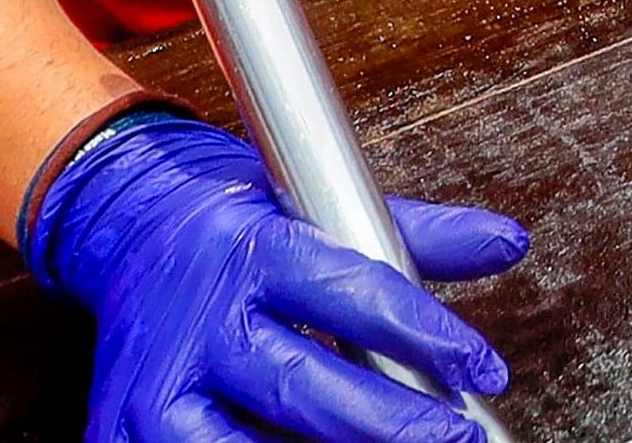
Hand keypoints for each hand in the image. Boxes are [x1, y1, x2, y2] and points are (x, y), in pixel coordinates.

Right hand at [27, 112, 518, 442]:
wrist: (128, 230)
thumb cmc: (243, 230)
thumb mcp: (326, 210)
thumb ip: (419, 235)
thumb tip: (508, 242)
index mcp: (257, 252)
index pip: (354, 295)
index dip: (428, 337)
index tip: (485, 370)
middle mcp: (202, 321)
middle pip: (304, 389)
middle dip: (391, 424)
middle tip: (458, 437)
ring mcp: (156, 388)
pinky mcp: (122, 433)